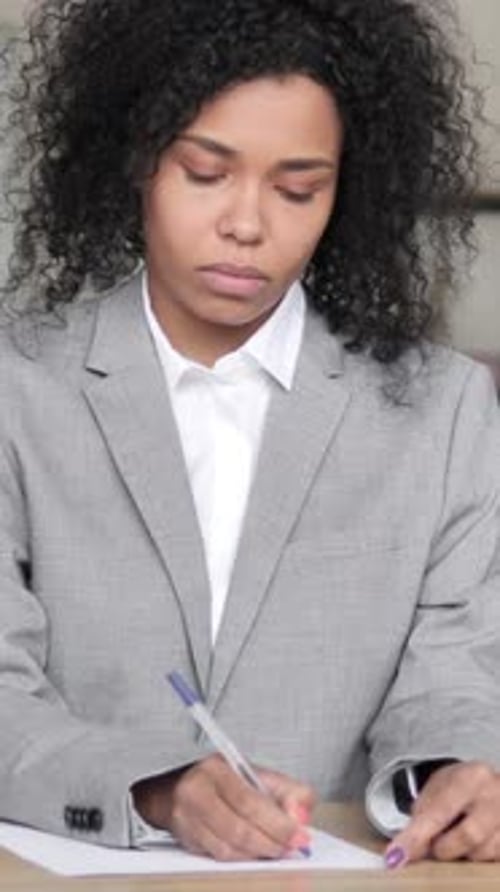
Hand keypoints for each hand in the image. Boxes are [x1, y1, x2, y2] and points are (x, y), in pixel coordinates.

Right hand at [132, 754, 314, 860]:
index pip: (250, 801)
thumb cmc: (220, 782)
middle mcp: (197, 792)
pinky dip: (242, 859)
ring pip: (228, 848)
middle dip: (271, 842)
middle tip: (291, 848)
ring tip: (276, 850)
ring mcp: (186, 818)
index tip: (299, 835)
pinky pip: (219, 857)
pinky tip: (255, 853)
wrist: (176, 790)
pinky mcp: (185, 840)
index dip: (278, 823)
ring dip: (258, 854)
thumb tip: (301, 815)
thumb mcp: (256, 774)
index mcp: (217, 770)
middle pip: (238, 828)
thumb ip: (287, 791)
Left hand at [385, 761, 499, 866]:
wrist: (490, 782)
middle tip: (433, 845)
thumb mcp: (438, 786)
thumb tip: (408, 848)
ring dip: (462, 853)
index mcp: (472, 776)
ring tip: (454, 838)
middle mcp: (496, 795)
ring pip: (482, 852)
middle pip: (467, 836)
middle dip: (443, 848)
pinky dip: (477, 856)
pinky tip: (472, 844)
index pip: (441, 810)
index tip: (398, 854)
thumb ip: (423, 814)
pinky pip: (493, 858)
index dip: (418, 835)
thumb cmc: (461, 785)